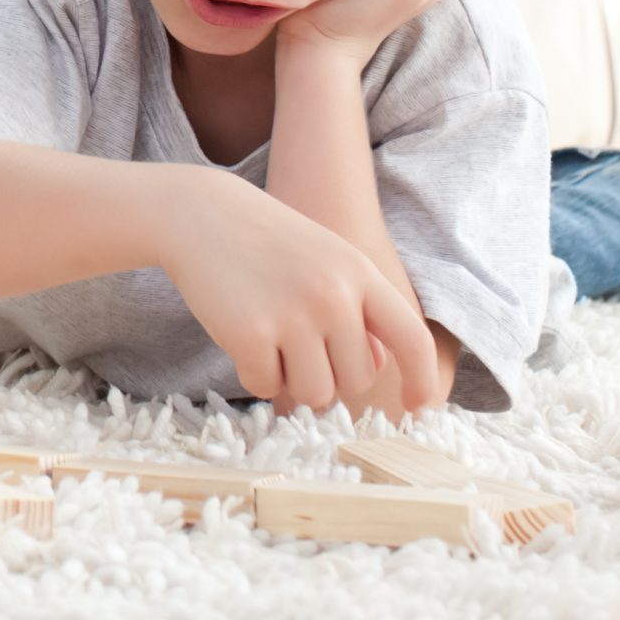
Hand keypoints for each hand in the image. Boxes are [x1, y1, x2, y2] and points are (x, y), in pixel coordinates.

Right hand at [161, 170, 441, 414]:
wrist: (198, 213)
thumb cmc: (266, 242)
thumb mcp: (327, 259)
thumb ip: (360, 308)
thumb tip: (377, 366)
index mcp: (359, 273)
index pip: (413, 339)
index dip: (421, 380)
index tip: (416, 407)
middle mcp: (333, 295)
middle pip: (357, 380)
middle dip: (330, 374)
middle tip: (298, 343)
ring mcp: (292, 315)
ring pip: (316, 394)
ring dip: (293, 381)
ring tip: (272, 343)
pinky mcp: (249, 334)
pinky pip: (266, 387)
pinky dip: (254, 374)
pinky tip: (242, 339)